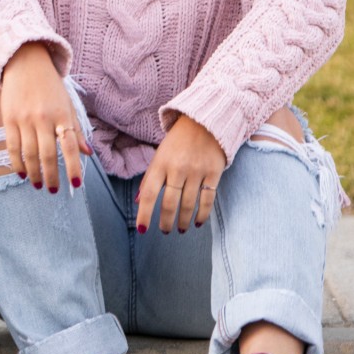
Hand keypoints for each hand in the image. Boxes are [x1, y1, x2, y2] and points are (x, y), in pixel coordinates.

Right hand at [0, 43, 90, 191]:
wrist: (25, 62)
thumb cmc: (50, 86)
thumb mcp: (67, 105)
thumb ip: (77, 130)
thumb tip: (88, 154)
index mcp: (62, 115)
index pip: (69, 147)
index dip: (73, 167)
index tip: (75, 184)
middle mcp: (43, 118)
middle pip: (47, 155)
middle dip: (52, 176)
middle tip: (53, 190)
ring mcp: (24, 119)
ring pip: (29, 154)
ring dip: (34, 173)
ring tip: (38, 185)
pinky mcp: (8, 119)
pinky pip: (12, 146)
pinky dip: (17, 163)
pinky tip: (21, 173)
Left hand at [136, 115, 225, 234]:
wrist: (205, 122)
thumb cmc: (177, 142)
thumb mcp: (159, 156)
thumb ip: (150, 179)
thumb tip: (139, 201)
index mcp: (160, 164)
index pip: (149, 194)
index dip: (144, 214)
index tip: (142, 230)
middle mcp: (177, 168)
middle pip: (169, 203)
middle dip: (166, 221)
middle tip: (165, 231)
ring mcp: (196, 171)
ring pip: (188, 204)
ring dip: (183, 221)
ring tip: (180, 229)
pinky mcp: (214, 172)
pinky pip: (207, 199)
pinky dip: (202, 214)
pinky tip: (198, 222)